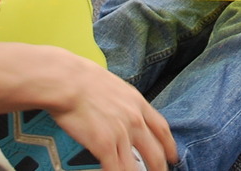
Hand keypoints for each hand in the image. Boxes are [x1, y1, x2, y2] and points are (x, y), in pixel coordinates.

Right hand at [51, 69, 176, 170]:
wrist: (68, 81)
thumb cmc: (82, 79)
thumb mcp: (115, 86)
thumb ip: (123, 102)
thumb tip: (121, 111)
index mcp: (137, 103)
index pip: (162, 129)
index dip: (170, 146)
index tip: (172, 155)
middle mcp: (134, 119)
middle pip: (155, 152)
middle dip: (159, 168)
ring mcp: (121, 133)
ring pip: (136, 166)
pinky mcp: (104, 145)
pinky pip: (115, 169)